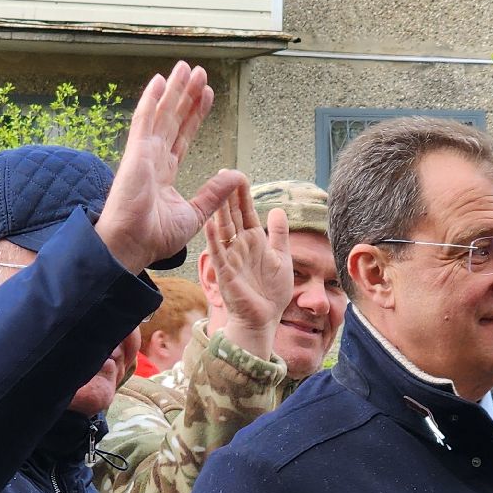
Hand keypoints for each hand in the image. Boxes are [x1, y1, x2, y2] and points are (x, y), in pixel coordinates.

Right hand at [96, 62, 245, 273]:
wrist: (132, 245)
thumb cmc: (155, 237)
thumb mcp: (196, 214)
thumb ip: (214, 192)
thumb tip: (237, 174)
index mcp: (164, 175)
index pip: (183, 137)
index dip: (195, 115)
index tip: (207, 95)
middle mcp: (153, 160)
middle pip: (174, 119)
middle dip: (186, 96)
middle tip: (199, 73)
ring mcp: (143, 154)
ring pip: (162, 113)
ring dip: (174, 90)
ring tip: (187, 68)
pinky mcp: (136, 152)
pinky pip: (144, 119)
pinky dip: (152, 99)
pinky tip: (160, 80)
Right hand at [204, 180, 292, 360]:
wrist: (264, 319)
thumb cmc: (272, 292)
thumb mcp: (282, 258)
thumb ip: (279, 234)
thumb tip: (278, 209)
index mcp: (254, 241)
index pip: (246, 212)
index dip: (242, 194)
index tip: (238, 175)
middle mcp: (240, 246)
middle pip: (233, 216)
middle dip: (228, 195)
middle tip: (223, 173)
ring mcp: (232, 259)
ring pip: (224, 230)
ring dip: (220, 210)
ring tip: (215, 190)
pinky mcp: (226, 274)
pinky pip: (219, 254)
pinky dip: (214, 239)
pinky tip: (210, 224)